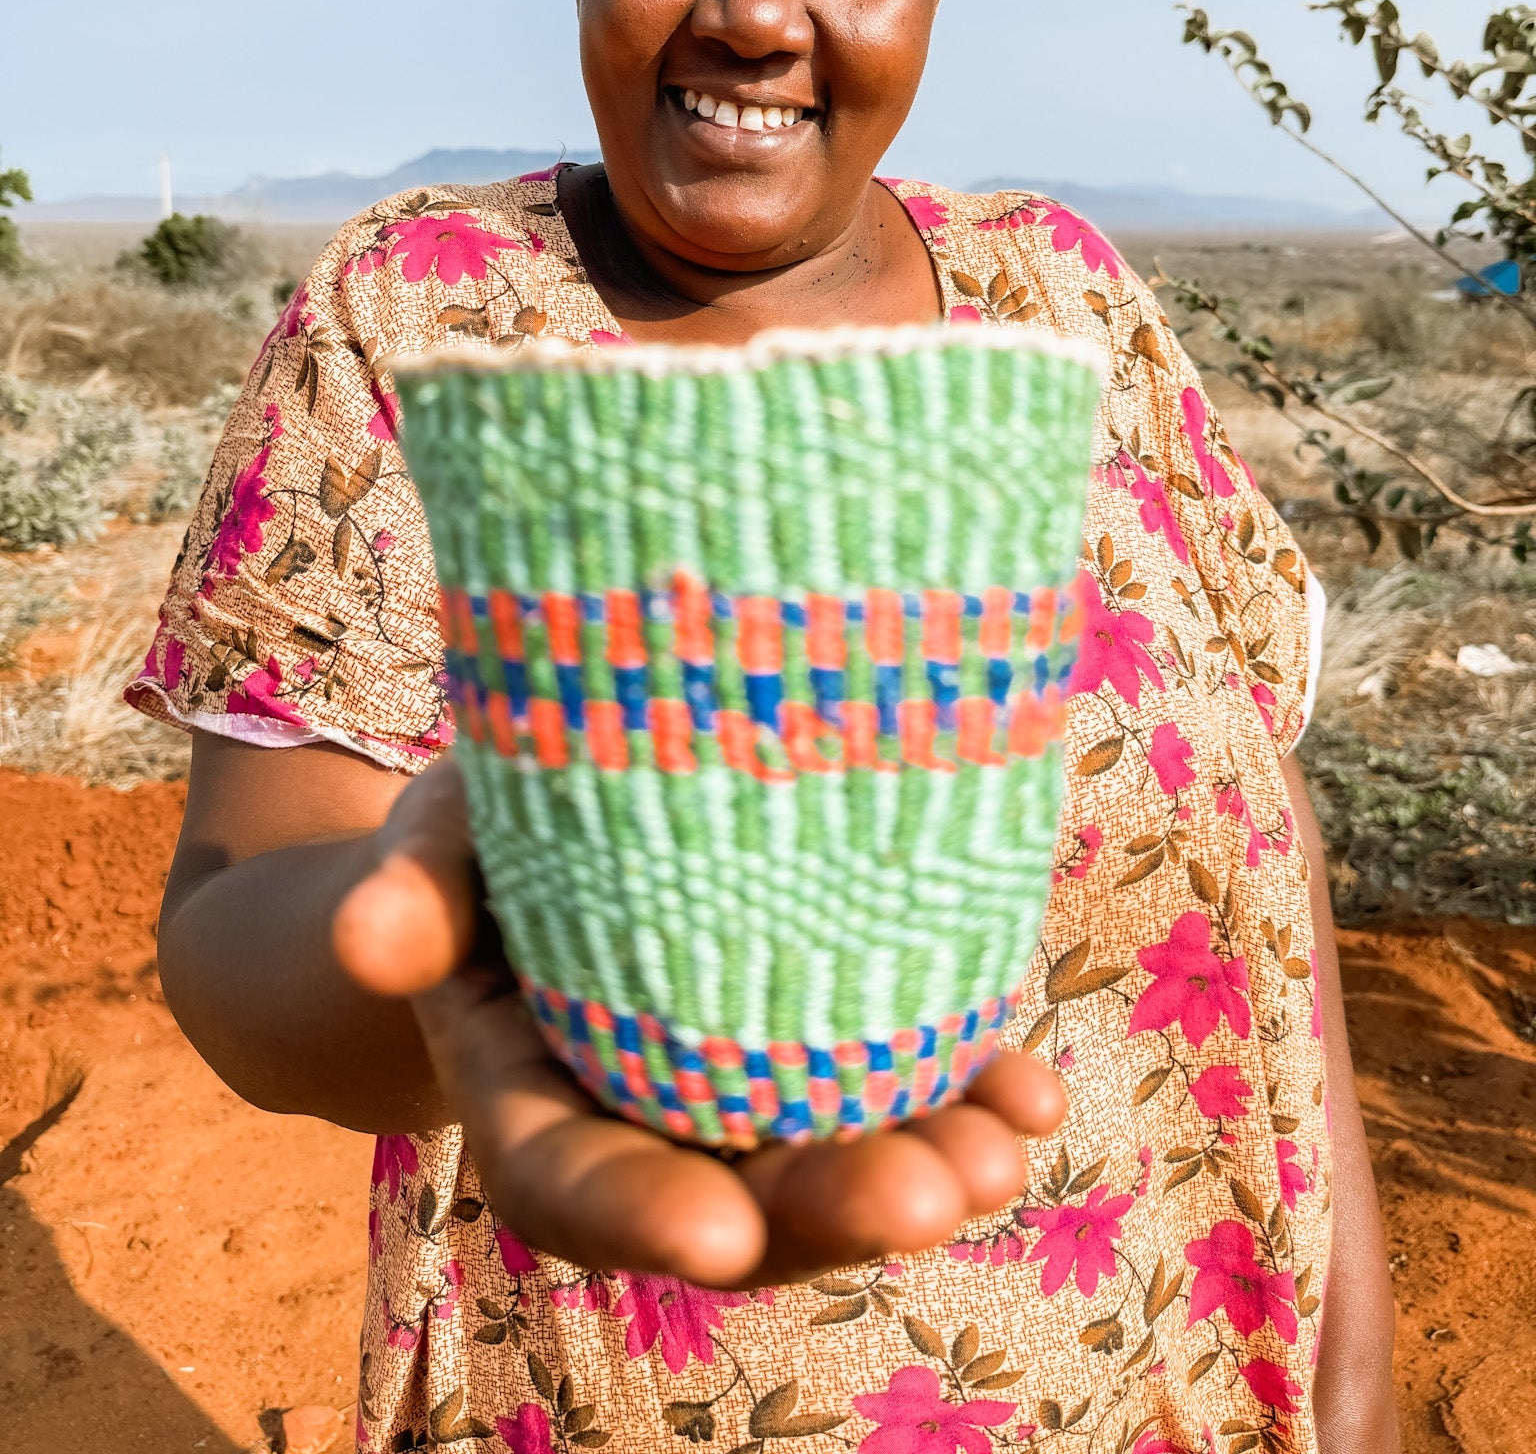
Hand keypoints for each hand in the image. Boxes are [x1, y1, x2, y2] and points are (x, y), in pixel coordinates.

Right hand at [334, 758, 1066, 1286]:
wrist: (561, 808)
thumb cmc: (483, 829)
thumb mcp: (439, 836)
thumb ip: (415, 890)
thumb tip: (374, 943)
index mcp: (527, 1094)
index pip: (571, 1180)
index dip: (642, 1214)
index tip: (721, 1235)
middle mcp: (642, 1118)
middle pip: (731, 1196)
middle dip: (827, 1209)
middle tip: (925, 1194)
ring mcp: (740, 1091)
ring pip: (828, 1159)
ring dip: (920, 1166)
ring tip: (998, 1145)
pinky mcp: (822, 1040)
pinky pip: (897, 1084)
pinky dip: (966, 1092)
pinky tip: (1029, 1091)